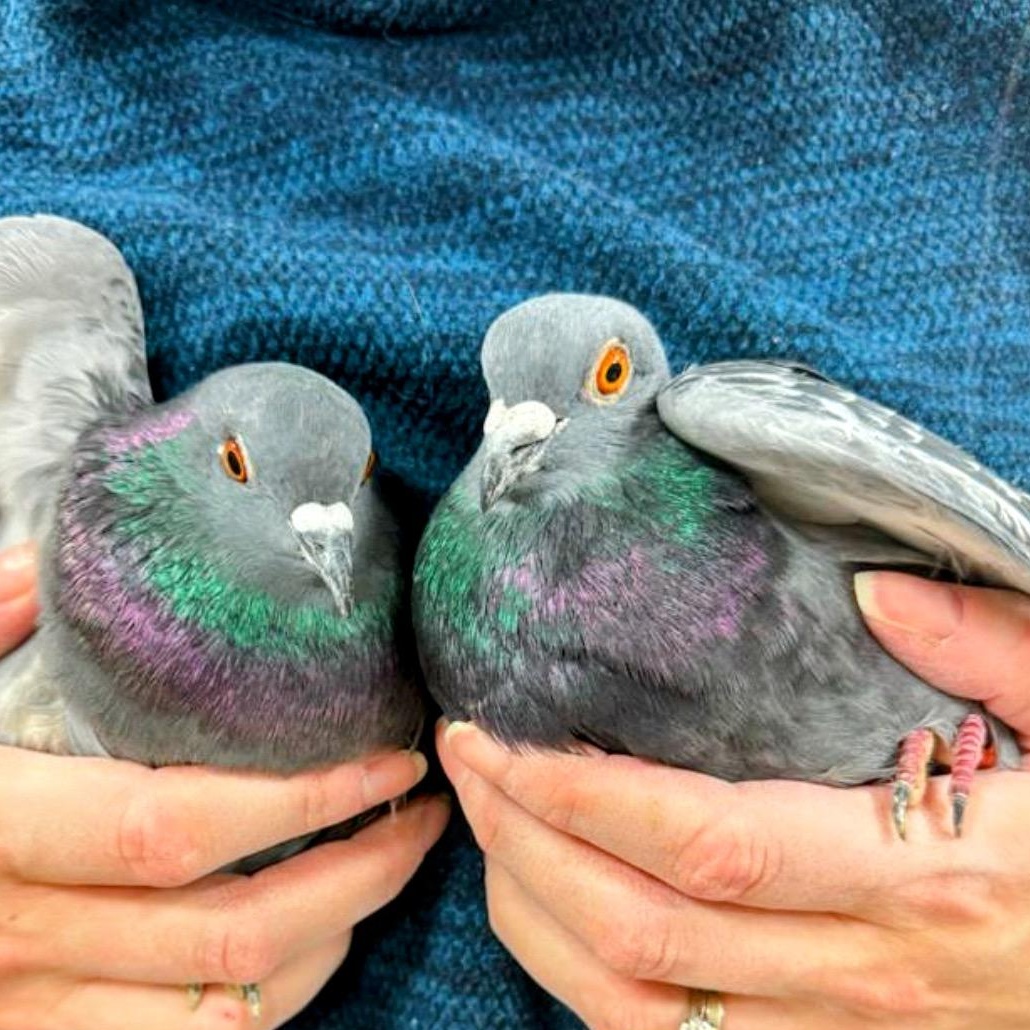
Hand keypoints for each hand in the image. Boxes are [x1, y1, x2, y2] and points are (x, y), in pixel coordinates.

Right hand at [0, 543, 449, 1028]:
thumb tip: (54, 559)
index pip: (177, 826)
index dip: (300, 800)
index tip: (387, 760)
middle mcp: (19, 936)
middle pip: (229, 932)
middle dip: (357, 876)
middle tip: (422, 815)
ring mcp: (30, 1010)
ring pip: (222, 1008)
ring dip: (330, 941)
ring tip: (386, 868)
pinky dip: (264, 1002)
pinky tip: (305, 945)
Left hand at [439, 571, 1029, 1028]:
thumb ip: (989, 649)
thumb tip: (874, 590)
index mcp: (926, 874)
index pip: (709, 845)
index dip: (585, 796)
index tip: (502, 735)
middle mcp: (865, 972)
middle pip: (643, 927)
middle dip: (526, 841)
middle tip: (465, 754)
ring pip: (637, 1004)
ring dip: (536, 916)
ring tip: (484, 822)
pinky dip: (586, 979)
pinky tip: (551, 910)